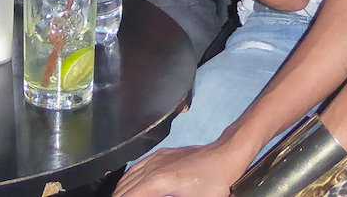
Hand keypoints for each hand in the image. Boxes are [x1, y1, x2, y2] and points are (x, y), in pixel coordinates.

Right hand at [114, 141, 253, 196]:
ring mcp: (156, 159)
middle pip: (125, 187)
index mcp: (158, 182)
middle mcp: (152, 168)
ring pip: (128, 176)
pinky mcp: (161, 154)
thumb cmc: (215, 182)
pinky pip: (137, 166)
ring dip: (121, 190)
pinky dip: (128, 178)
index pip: (129, 196)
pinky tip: (128, 183)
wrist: (226, 155)